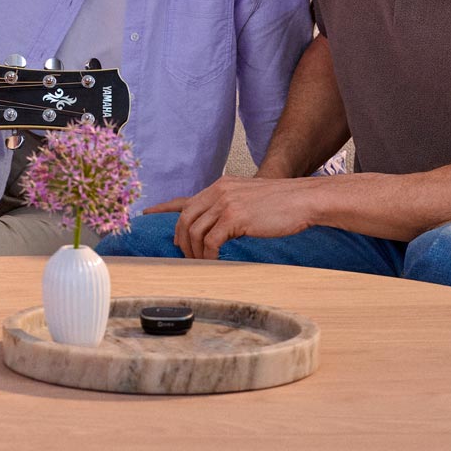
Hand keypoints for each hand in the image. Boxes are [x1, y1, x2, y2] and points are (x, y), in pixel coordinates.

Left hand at [147, 175, 327, 258]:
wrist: (304, 199)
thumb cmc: (282, 203)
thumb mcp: (249, 198)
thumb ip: (229, 206)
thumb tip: (216, 227)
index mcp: (219, 187)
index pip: (183, 199)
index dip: (163, 209)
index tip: (146, 216)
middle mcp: (218, 192)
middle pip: (184, 219)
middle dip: (180, 241)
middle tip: (185, 256)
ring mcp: (225, 203)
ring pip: (193, 231)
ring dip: (194, 252)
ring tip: (202, 262)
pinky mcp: (234, 217)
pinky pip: (210, 241)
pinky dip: (208, 255)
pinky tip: (214, 262)